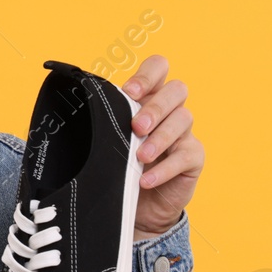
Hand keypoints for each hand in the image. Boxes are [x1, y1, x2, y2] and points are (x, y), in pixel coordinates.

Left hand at [123, 54, 203, 239]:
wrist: (136, 204)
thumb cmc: (119, 164)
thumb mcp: (109, 139)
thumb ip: (105, 120)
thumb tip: (78, 108)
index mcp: (148, 97)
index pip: (158, 67)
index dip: (147, 75)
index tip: (129, 92)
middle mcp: (169, 110)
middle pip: (177, 89)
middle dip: (155, 107)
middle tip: (136, 127)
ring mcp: (184, 132)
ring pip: (184, 118)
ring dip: (160, 137)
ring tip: (141, 156)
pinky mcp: (193, 157)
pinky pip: (187, 155)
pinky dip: (164, 168)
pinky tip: (146, 180)